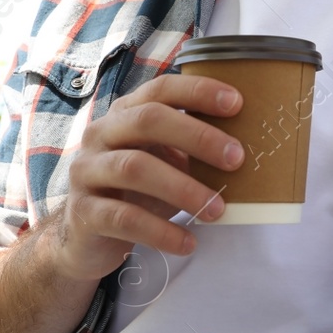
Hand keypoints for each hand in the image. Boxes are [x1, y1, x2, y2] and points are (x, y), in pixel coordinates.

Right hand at [47, 73, 245, 281]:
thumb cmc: (137, 192)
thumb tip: (248, 146)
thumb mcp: (164, 162)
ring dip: (183, 188)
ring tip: (217, 209)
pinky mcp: (84, 211)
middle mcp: (101, 134)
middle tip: (236, 159)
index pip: (160, 90)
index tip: (237, 103)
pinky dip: (161, 231)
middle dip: (197, 136)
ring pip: (134, 169)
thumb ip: (191, 148)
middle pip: (147, 120)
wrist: (86, 236)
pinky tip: (188, 242)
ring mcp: (87, 171)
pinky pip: (124, 218)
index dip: (198, 91)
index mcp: (125, 114)